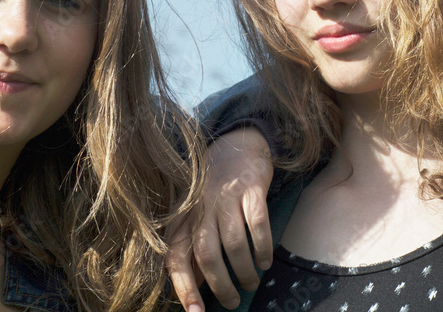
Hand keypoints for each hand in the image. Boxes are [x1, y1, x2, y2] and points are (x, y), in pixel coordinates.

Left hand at [168, 128, 274, 310]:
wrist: (236, 146)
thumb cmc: (213, 191)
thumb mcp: (195, 215)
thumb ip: (193, 247)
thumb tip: (193, 286)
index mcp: (184, 217)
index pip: (177, 257)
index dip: (184, 287)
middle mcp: (202, 208)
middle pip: (206, 254)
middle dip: (220, 285)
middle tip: (232, 302)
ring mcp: (226, 198)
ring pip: (233, 243)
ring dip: (243, 270)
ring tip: (251, 283)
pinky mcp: (250, 190)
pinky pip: (258, 225)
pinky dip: (262, 248)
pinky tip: (265, 261)